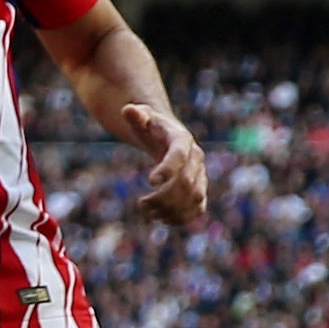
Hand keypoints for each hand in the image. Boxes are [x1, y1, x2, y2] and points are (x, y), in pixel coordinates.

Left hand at [124, 104, 207, 225]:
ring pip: (195, 198)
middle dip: (163, 196)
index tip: (149, 181)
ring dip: (172, 210)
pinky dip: (182, 218)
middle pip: (186, 182)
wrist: (167, 137)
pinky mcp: (200, 190)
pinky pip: (198, 209)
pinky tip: (161, 219)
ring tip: (148, 212)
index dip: (167, 168)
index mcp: (182, 139)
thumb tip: (127, 109)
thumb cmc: (151, 126)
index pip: (179, 155)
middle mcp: (196, 158)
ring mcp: (201, 175)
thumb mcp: (142, 117)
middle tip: (142, 204)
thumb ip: (136, 115)